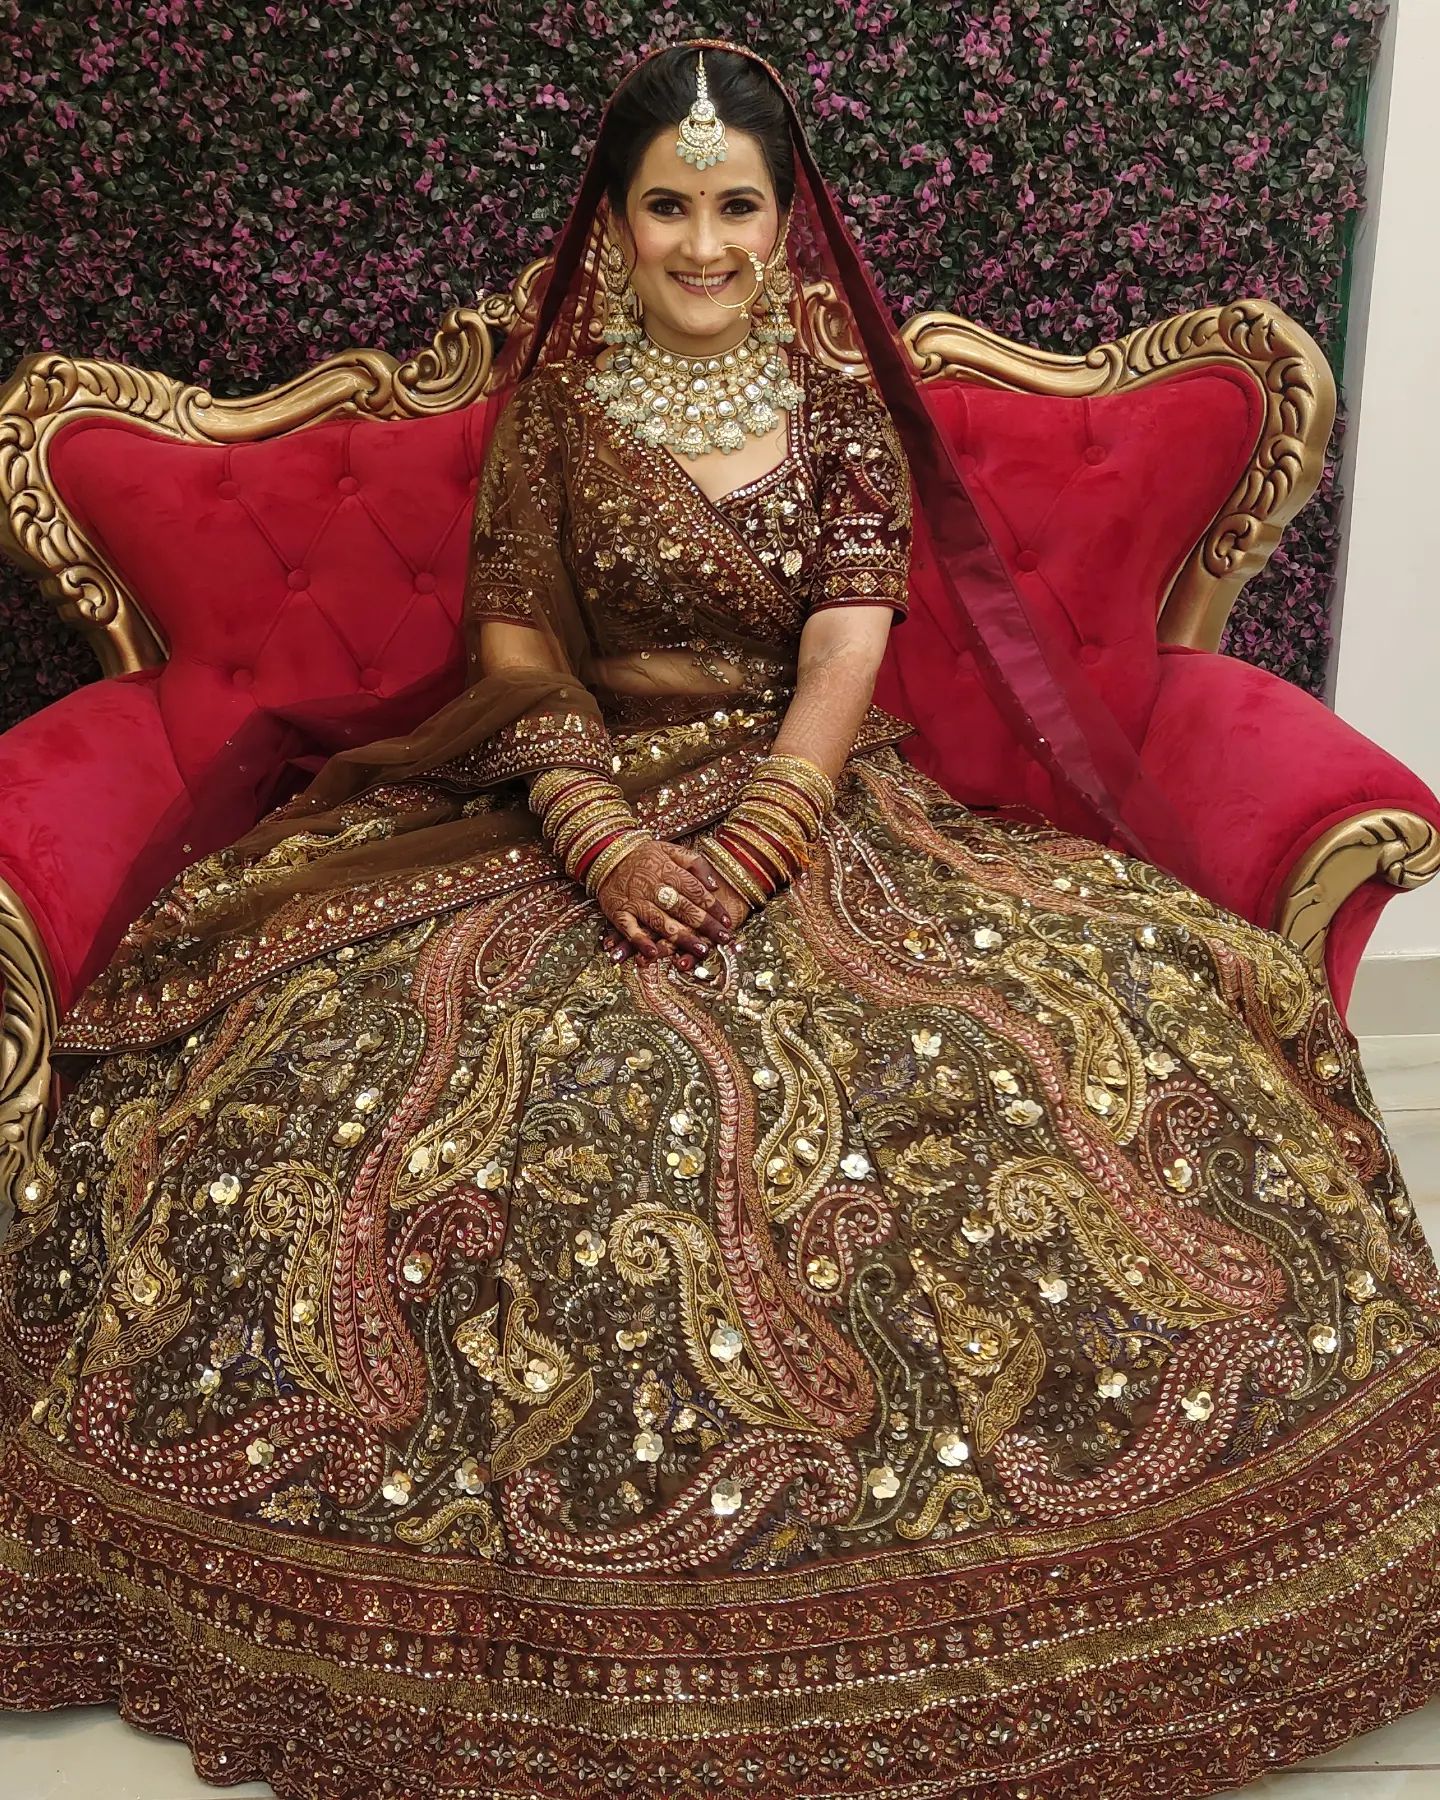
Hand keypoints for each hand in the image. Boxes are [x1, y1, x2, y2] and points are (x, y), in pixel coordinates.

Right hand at [595, 838, 735, 964]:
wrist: (605, 854)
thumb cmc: (642, 854)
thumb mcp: (670, 849)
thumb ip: (694, 863)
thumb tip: (714, 885)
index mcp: (669, 871)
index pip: (696, 891)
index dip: (714, 907)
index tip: (728, 922)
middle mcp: (654, 887)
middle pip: (684, 908)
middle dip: (705, 925)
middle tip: (723, 939)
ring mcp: (635, 901)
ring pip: (662, 921)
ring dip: (681, 937)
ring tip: (700, 950)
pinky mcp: (618, 912)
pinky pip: (630, 929)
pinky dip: (640, 942)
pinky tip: (653, 954)